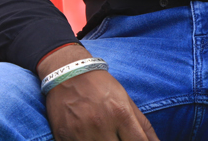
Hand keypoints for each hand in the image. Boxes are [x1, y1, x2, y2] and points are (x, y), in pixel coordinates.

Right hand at [39, 45, 158, 140]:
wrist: (68, 73)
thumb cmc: (101, 87)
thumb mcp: (126, 100)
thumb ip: (143, 125)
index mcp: (120, 114)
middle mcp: (101, 124)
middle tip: (119, 137)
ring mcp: (81, 133)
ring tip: (105, 136)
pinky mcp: (64, 137)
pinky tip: (89, 137)